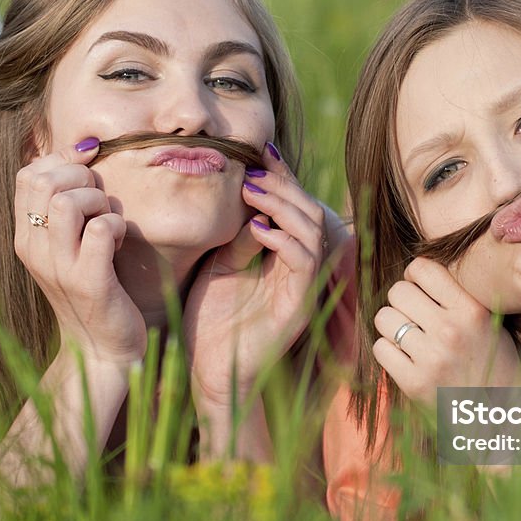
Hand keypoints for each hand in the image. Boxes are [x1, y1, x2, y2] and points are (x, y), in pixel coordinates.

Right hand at [14, 139, 146, 365]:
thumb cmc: (93, 288)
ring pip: (69, 202)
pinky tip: (120, 243)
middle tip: (100, 204)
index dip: (63, 162)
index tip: (88, 178)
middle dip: (83, 178)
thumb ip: (66, 205)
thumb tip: (84, 149)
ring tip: (109, 224)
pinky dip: (117, 226)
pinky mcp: (89, 282)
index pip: (28, 174)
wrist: (101, 350)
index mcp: (25, 237)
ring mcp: (59, 267)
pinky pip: (102, 229)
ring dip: (99, 202)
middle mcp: (34, 250)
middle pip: (45, 181)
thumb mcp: (69, 245)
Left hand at [183, 143, 325, 410]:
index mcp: (282, 256)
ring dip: (285, 207)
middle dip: (285, 187)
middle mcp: (298, 270)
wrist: (207, 370)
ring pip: (313, 233)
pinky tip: (257, 229)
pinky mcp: (297, 308)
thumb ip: (238, 234)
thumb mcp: (220, 263)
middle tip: (254, 173)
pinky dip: (284, 240)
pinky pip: (303, 263)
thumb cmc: (209, 319)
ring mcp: (301, 288)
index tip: (261, 151)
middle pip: (310, 213)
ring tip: (253, 193)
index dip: (283, 177)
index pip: (293, 207)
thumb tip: (249, 194)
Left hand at [372, 257, 520, 404]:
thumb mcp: (488, 321)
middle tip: (412, 317)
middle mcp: (450, 330)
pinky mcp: (414, 383)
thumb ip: (456, 296)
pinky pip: (381, 349)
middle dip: (401, 302)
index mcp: (471, 310)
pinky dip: (388, 352)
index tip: (418, 289)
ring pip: (384, 318)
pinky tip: (405, 358)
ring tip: (408, 338)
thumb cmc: (493, 363)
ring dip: (392, 326)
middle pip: (398, 291)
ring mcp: (431, 357)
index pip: (422, 268)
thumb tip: (414, 272)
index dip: (413, 275)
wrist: (500, 417)